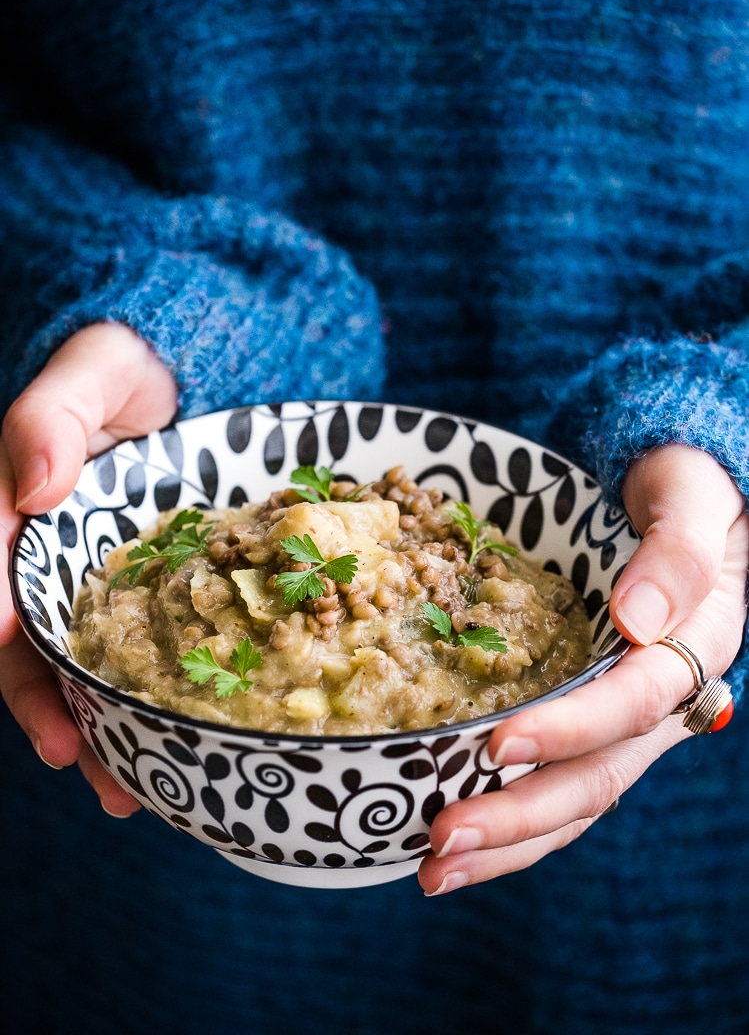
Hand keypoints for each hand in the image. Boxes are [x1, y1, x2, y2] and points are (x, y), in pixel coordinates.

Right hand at [0, 323, 176, 815]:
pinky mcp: (143, 595)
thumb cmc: (127, 367)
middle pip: (28, 644)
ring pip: (78, 668)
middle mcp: (48, 557)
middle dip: (44, 707)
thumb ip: (52, 417)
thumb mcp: (92, 371)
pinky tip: (168, 751)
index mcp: (20, 510)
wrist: (181, 377)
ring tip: (123, 790)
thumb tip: (37, 488)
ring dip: (94, 730)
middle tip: (72, 758)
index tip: (3, 648)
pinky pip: (135, 656)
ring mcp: (95, 582)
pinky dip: (142, 704)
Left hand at [418, 444, 748, 893]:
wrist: (683, 503)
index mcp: (693, 648)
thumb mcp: (690, 498)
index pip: (631, 703)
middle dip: (520, 815)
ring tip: (434, 870)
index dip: (568, 728)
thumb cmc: (683, 491)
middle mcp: (662, 701)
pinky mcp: (594, 725)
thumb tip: (636, 619)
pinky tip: (456, 843)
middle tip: (443, 839)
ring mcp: (626, 722)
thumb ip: (676, 552)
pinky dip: (511, 821)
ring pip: (576, 799)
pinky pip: (558, 781)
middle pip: (597, 776)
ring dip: (508, 841)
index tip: (497, 744)